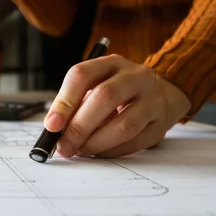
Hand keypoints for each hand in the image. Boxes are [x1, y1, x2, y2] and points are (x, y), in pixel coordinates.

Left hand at [45, 54, 190, 157]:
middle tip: (64, 146)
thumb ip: (75, 103)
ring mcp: (153, 99)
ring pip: (124, 125)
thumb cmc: (119, 91)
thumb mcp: (96, 85)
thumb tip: (54, 128)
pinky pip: (136, 142)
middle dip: (79, 127)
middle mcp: (135, 76)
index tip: (52, 125)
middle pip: (105, 97)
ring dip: (97, 143)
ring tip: (81, 150)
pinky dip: (112, 151)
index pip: (83, 75)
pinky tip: (100, 152)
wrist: (164, 93)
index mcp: (111, 63)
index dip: (65, 101)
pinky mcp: (162, 123)